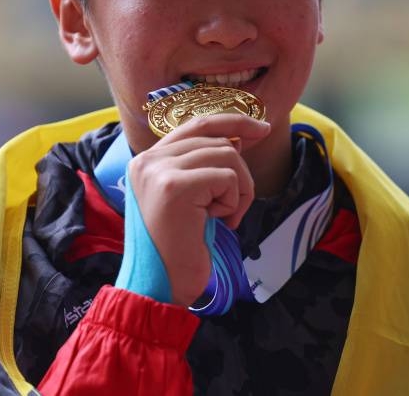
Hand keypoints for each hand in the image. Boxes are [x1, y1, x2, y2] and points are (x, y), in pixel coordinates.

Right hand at [126, 113, 269, 306]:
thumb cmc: (179, 248)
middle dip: (239, 171)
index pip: (196, 124)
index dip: (232, 121)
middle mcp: (148, 159)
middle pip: (216, 138)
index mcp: (148, 160)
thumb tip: (239, 138)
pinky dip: (234, 201)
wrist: (161, 287)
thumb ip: (205, 165)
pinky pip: (228, 177)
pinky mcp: (174, 187)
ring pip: (227, 154)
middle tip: (235, 206)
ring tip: (223, 217)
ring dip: (239, 190)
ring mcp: (158, 170)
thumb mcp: (192, 198)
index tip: (261, 128)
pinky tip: (219, 222)